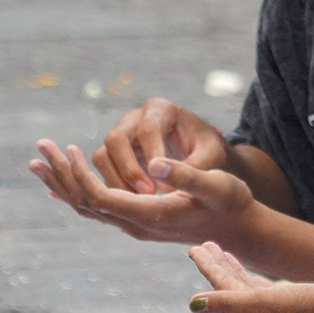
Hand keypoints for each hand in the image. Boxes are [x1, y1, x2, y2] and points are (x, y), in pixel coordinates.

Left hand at [31, 139, 258, 245]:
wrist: (238, 229)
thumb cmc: (230, 203)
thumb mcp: (216, 184)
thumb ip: (186, 175)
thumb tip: (157, 163)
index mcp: (150, 216)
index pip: (102, 197)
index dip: (81, 174)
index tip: (71, 147)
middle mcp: (135, 225)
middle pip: (85, 202)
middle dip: (61, 173)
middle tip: (39, 146)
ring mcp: (133, 226)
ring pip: (86, 207)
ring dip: (62, 183)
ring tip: (37, 162)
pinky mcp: (136, 220)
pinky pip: (97, 209)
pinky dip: (75, 193)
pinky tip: (58, 186)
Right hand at [91, 98, 229, 195]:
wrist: (198, 152)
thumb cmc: (206, 151)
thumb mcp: (210, 156)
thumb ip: (194, 167)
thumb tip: (165, 182)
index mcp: (161, 110)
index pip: (148, 129)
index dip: (152, 157)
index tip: (162, 184)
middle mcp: (136, 117)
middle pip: (116, 138)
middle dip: (129, 169)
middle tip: (148, 195)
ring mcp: (121, 133)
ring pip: (103, 154)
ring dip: (116, 180)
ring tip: (139, 202)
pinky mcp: (114, 151)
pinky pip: (103, 167)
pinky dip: (112, 184)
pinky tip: (132, 202)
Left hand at [186, 242, 313, 312]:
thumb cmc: (310, 310)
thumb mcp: (264, 302)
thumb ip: (228, 302)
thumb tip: (193, 304)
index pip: (222, 287)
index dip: (208, 266)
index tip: (195, 247)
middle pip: (231, 287)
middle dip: (217, 265)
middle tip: (204, 244)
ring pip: (246, 287)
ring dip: (233, 269)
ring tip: (221, 251)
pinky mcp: (289, 308)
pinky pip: (263, 290)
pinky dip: (252, 278)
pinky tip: (251, 272)